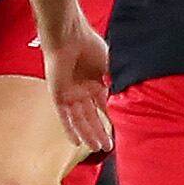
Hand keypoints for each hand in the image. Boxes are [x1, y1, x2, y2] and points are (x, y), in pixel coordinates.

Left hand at [42, 13, 112, 153]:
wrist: (69, 36)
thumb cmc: (89, 45)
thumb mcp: (110, 67)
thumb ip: (115, 83)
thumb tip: (126, 99)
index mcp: (95, 82)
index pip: (104, 106)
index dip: (111, 119)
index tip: (121, 131)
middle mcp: (82, 90)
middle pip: (92, 117)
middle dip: (100, 132)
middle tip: (108, 147)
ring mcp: (70, 94)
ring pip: (79, 120)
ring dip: (88, 134)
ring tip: (97, 148)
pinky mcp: (57, 95)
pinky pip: (63, 116)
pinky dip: (69, 129)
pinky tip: (76, 142)